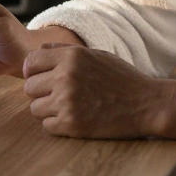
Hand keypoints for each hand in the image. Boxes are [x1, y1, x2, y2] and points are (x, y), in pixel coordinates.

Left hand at [22, 43, 163, 138]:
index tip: (40, 78)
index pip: (30, 62)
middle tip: (58, 95)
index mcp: (72, 56)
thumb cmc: (121, 78)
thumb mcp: (95, 55)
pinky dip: (57, 124)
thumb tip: (39, 49)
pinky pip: (47, 126)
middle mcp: (66, 77)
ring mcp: (68, 102)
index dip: (32, 71)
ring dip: (48, 109)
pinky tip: (75, 118)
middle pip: (29, 87)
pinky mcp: (72, 124)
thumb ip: (65, 50)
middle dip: (40, 92)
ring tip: (69, 106)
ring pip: (35, 108)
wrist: (146, 104)